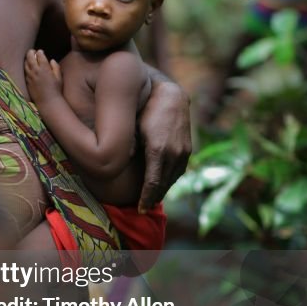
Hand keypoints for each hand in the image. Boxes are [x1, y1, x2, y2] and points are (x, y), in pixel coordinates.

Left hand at [24, 49, 62, 106]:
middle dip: (31, 53)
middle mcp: (35, 71)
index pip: (39, 55)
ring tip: (29, 58)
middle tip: (32, 51)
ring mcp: (30, 76)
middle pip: (30, 57)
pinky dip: (26, 67)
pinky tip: (28, 67)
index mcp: (44, 68)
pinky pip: (25, 71)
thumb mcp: (59, 77)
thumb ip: (55, 67)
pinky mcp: (27, 82)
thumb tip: (51, 60)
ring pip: (26, 64)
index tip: (40, 51)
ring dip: (27, 59)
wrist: (48, 102)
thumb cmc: (56, 90)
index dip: (40, 52)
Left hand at [138, 80, 191, 209]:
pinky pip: (178, 170)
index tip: (139, 209)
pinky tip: (161, 184)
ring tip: (151, 200)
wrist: (170, 95)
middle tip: (142, 209)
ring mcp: (183, 151)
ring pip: (172, 179)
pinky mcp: (188, 149)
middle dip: (153, 198)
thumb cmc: (144, 109)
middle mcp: (174, 152)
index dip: (146, 198)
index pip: (153, 182)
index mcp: (158, 149)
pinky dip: (169, 180)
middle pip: (163, 184)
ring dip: (162, 190)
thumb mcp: (133, 128)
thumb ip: (128, 146)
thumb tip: (119, 163)